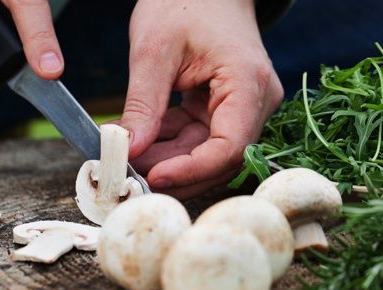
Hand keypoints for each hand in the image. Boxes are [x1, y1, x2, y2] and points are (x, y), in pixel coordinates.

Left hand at [121, 0, 283, 198]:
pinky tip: (138, 143)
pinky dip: (167, 143)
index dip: (192, 170)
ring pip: (204, 151)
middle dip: (175, 171)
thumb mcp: (154, 50)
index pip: (230, 146)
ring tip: (128, 158)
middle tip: (131, 174)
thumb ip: (143, 104)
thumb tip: (129, 150)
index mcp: (247, 83)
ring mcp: (240, 107)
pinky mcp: (222, 108)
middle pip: (219, 157)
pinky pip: (196, 137)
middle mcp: (254, 101)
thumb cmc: (184, 1)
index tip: (153, 178)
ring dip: (166, 160)